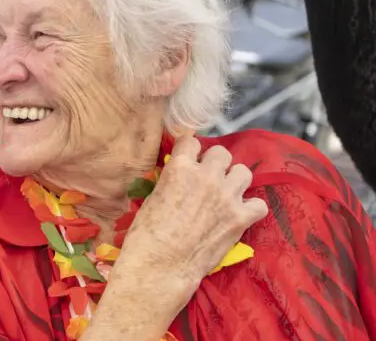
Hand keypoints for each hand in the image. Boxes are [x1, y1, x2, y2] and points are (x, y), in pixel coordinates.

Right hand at [118, 135, 267, 292]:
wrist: (162, 264)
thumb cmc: (147, 232)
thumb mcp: (154, 195)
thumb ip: (173, 180)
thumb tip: (180, 179)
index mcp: (180, 167)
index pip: (191, 141)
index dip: (191, 151)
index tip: (190, 159)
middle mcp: (207, 175)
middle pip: (222, 153)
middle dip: (215, 164)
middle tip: (209, 179)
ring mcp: (227, 196)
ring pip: (244, 172)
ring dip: (234, 181)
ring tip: (226, 193)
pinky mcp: (241, 218)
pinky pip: (259, 204)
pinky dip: (250, 208)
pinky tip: (239, 214)